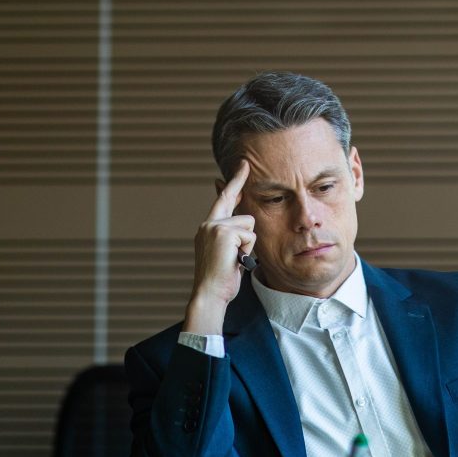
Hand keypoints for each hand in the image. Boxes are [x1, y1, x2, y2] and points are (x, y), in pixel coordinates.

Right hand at [183, 160, 255, 334]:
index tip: (240, 168)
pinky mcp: (223, 232)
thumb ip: (233, 238)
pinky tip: (234, 260)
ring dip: (248, 245)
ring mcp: (214, 227)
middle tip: (245, 163)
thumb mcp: (228, 254)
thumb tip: (247, 226)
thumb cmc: (221, 279)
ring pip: (249, 225)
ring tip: (235, 259)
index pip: (222, 202)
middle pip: (237, 207)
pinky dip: (247, 251)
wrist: (209, 293)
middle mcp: (208, 224)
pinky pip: (250, 236)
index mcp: (208, 228)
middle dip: (239, 186)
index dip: (232, 185)